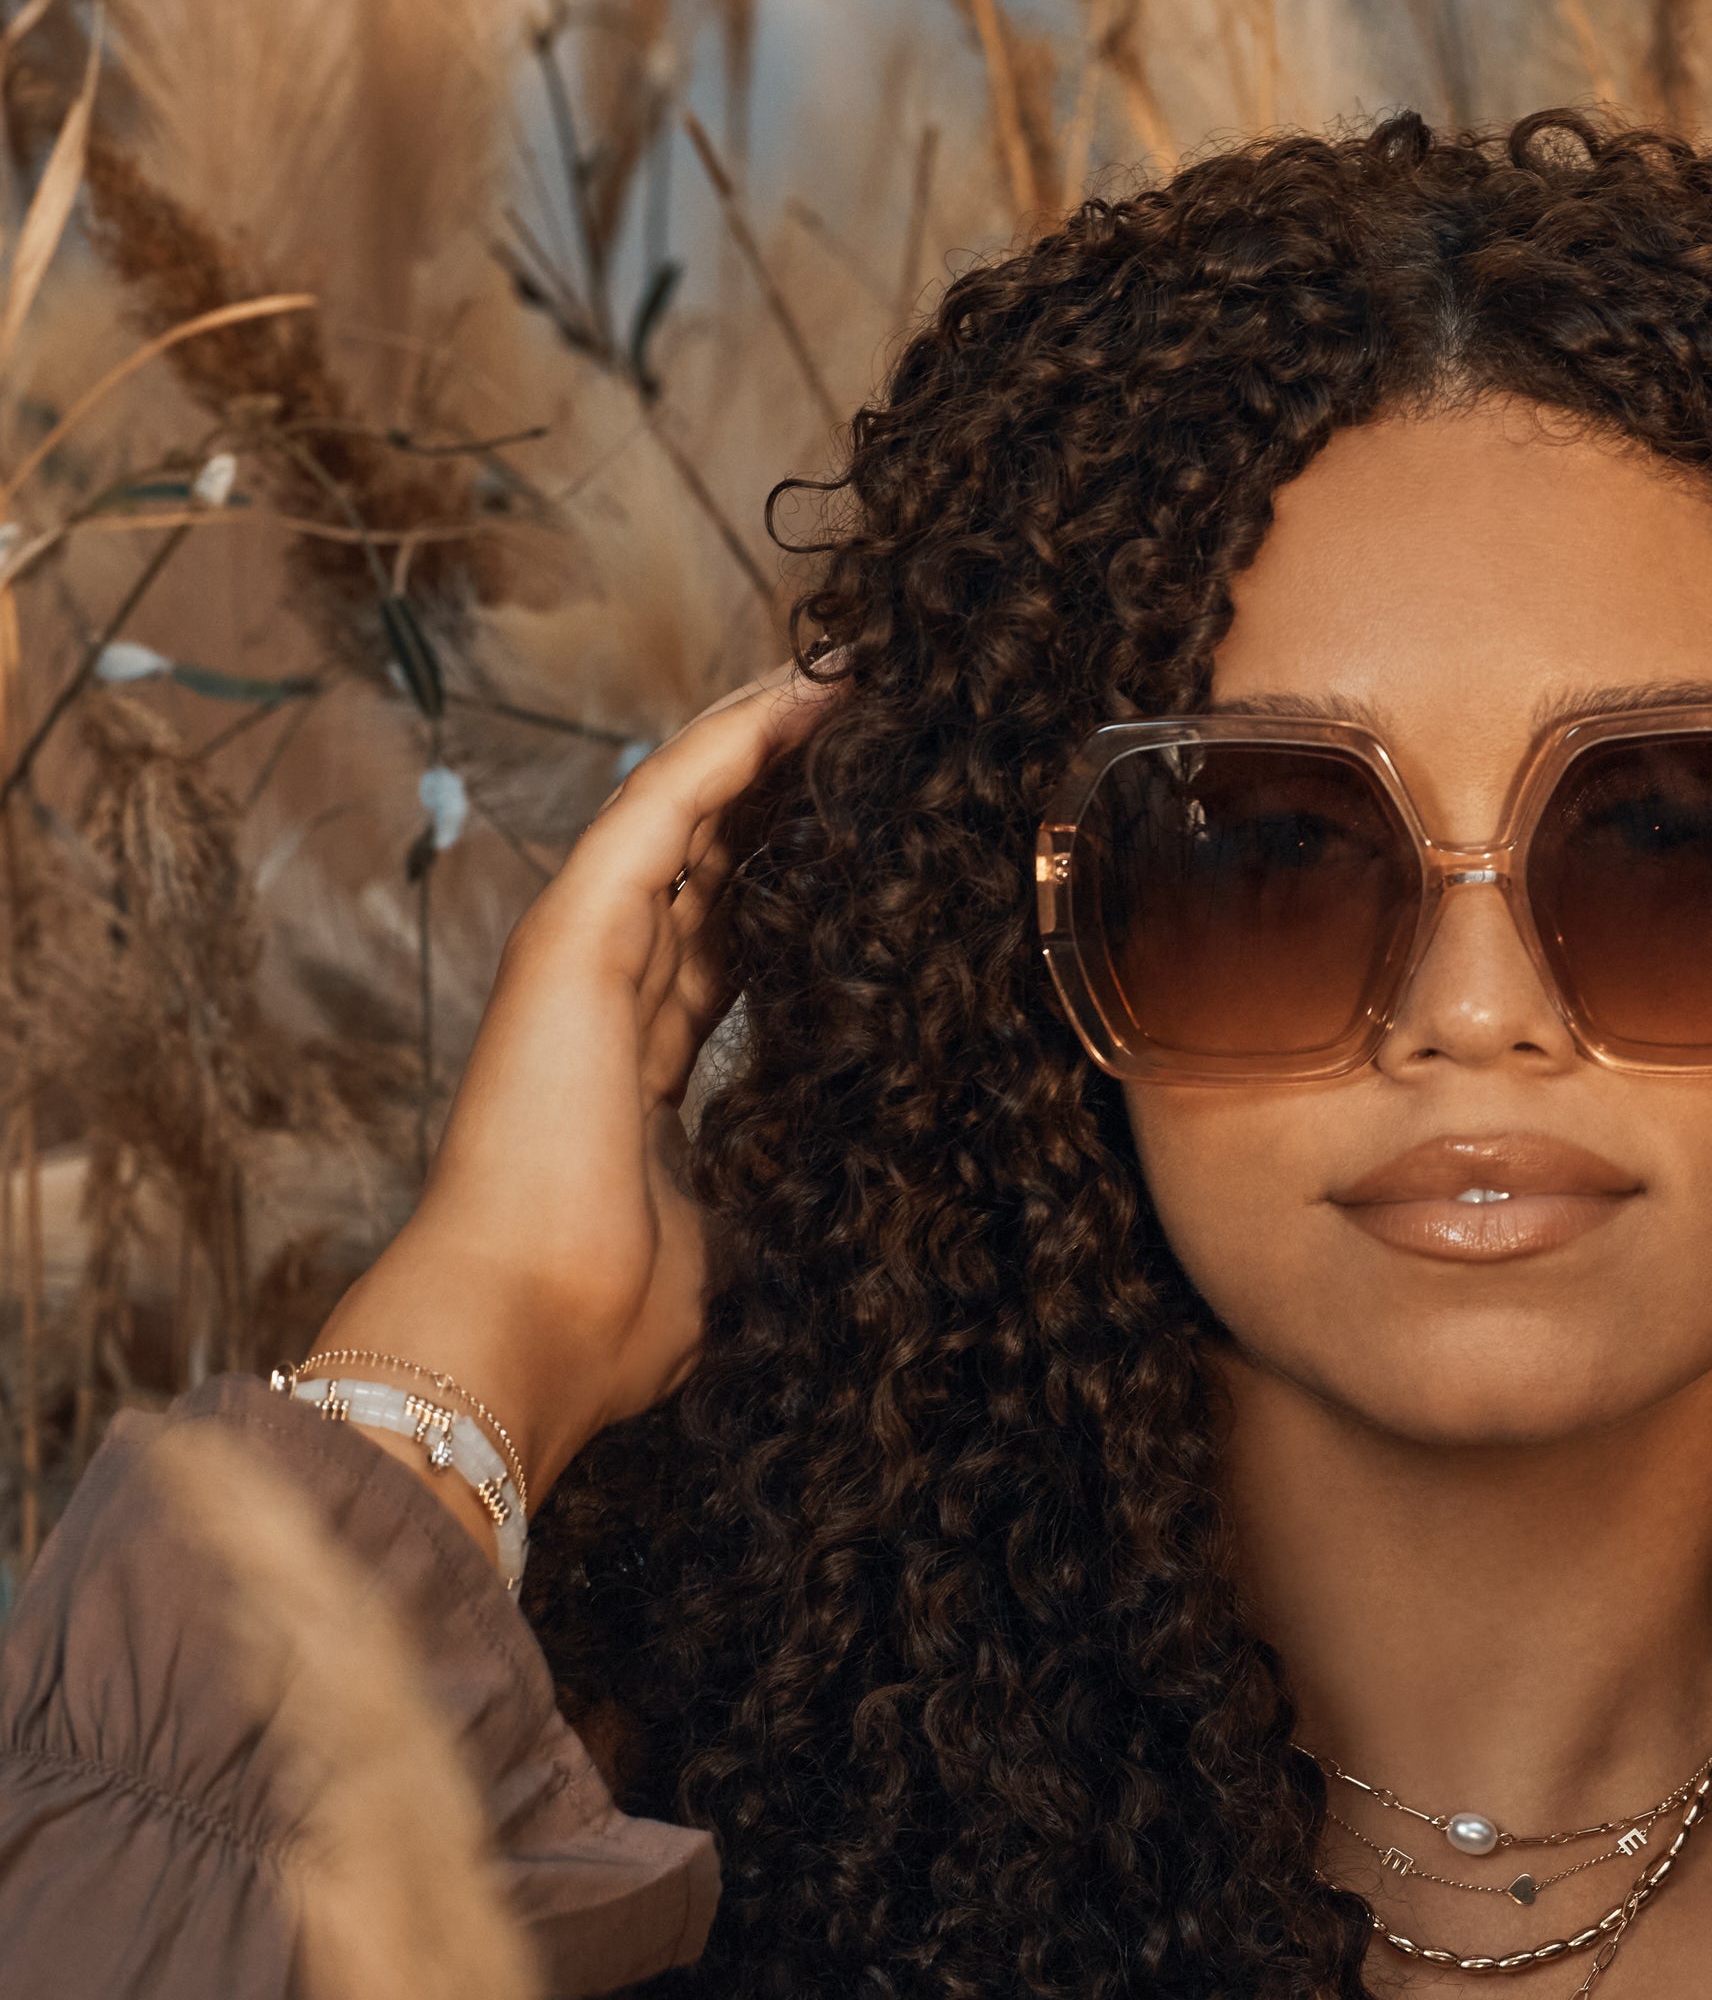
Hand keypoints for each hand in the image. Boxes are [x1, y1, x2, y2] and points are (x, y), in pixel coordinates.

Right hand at [311, 674, 834, 1538]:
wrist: (532, 1325)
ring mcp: (587, 952)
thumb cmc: (620, 1317)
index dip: (801, 884)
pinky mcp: (577, 928)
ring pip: (692, 808)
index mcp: (639, 1068)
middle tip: (891, 729)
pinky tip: (812, 688)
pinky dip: (739, 741)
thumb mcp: (737, 1234)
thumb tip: (874, 1192)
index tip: (888, 842)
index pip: (731, 947)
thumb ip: (775, 1187)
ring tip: (863, 674)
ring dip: (775, 738)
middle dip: (795, 792)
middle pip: (715, 861)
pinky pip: (669, 802)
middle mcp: (610, 992)